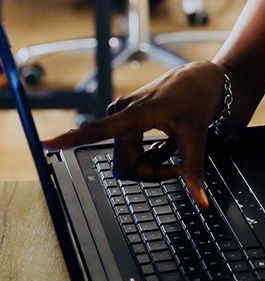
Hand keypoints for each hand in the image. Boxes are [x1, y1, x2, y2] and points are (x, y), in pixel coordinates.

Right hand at [43, 61, 226, 207]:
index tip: (45, 144)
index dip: (71, 139)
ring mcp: (121, 114)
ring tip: (175, 147)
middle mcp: (121, 112)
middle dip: (151, 172)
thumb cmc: (198, 100)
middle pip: (125, 165)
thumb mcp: (197, 136)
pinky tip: (167, 142)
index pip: (99, 130)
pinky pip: (130, 150)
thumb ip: (194, 170)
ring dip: (152, 162)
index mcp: (136, 113)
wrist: (202, 78)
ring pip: (128, 160)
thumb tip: (201, 202)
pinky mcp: (124, 116)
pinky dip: (151, 154)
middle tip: (178, 167)